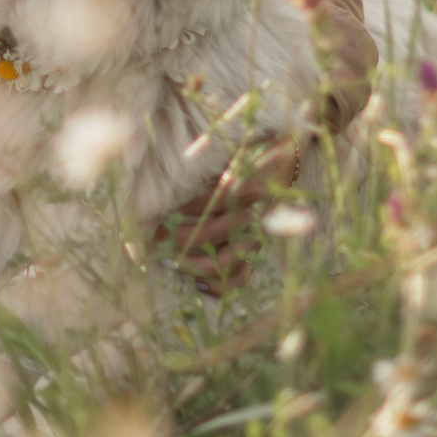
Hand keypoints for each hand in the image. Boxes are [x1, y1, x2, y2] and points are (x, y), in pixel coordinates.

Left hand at [157, 139, 301, 288]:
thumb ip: (211, 153)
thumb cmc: (246, 158)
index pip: (217, 198)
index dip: (189, 205)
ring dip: (193, 266)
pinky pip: (240, 278)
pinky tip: (198, 284)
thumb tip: (186, 157)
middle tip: (156, 236)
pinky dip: (220, 286)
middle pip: (214, 233)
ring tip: (167, 262)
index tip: (163, 206)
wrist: (280, 169)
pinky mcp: (254, 252)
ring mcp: (254, 237)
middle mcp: (253, 215)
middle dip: (181, 237)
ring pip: (224, 262)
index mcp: (249, 187)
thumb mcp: (232, 150)